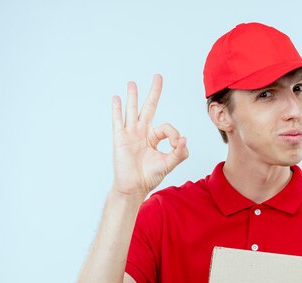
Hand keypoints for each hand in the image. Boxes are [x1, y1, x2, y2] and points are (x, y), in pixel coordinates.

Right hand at [110, 74, 188, 196]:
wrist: (134, 187)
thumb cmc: (149, 176)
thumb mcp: (169, 164)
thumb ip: (179, 152)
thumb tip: (185, 139)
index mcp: (154, 138)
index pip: (167, 127)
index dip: (175, 134)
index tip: (178, 143)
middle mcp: (142, 132)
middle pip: (149, 108)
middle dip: (154, 92)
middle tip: (158, 76)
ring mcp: (130, 134)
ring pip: (132, 111)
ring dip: (133, 97)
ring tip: (132, 83)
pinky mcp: (120, 139)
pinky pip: (118, 121)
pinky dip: (117, 110)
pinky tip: (116, 98)